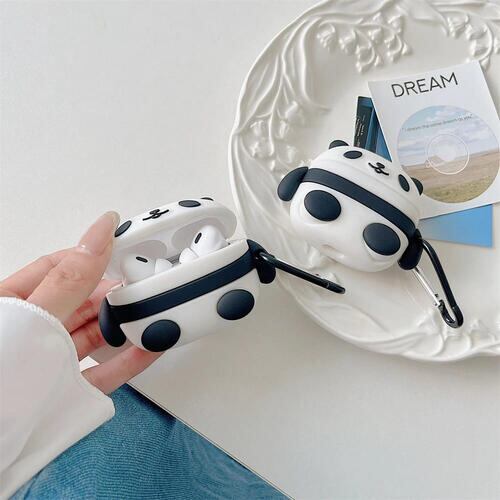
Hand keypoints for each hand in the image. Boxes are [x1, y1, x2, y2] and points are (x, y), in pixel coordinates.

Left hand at [0, 212, 162, 393]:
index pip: (58, 267)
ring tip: (151, 313)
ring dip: (125, 324)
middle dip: (115, 292)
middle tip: (144, 284)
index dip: (92, 254)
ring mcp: (49, 363)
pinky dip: (129, 358)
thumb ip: (67, 283)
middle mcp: (31, 332)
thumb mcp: (29, 322)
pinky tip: (148, 345)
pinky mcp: (66, 392)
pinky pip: (103, 370)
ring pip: (94, 335)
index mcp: (11, 305)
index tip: (123, 245)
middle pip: (82, 301)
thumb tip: (96, 239)